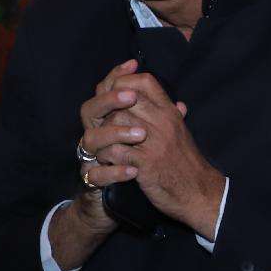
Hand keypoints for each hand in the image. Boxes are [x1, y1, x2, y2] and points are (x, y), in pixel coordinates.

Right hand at [50, 60, 142, 267]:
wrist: (117, 206)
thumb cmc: (135, 169)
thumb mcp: (149, 144)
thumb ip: (158, 124)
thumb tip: (180, 106)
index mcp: (106, 123)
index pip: (104, 92)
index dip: (115, 76)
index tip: (133, 63)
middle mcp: (94, 137)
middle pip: (89, 109)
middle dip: (110, 100)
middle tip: (132, 98)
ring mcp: (89, 160)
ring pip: (89, 139)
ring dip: (115, 134)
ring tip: (140, 136)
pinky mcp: (91, 183)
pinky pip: (95, 174)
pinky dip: (114, 171)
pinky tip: (133, 170)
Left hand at [94, 71, 223, 239]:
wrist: (199, 192)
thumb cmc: (188, 164)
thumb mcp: (183, 134)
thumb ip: (175, 117)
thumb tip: (179, 104)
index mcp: (170, 112)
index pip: (145, 81)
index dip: (124, 81)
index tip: (114, 93)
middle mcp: (162, 121)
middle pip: (124, 99)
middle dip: (107, 111)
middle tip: (102, 124)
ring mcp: (153, 141)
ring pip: (115, 121)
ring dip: (103, 134)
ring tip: (104, 145)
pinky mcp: (145, 162)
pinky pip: (114, 150)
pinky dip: (106, 155)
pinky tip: (108, 161)